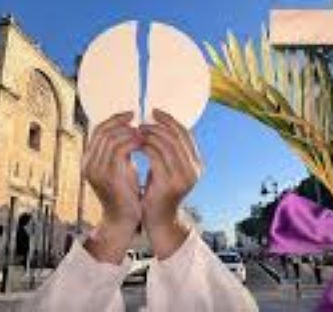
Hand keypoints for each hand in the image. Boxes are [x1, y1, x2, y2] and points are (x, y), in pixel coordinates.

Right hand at [82, 112, 141, 263]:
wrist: (123, 220)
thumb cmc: (126, 194)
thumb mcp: (120, 168)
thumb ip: (120, 151)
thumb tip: (131, 129)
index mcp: (89, 160)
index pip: (98, 130)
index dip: (114, 119)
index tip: (131, 114)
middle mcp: (88, 163)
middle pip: (102, 131)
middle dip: (122, 123)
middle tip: (139, 121)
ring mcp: (96, 170)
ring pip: (110, 139)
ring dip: (129, 133)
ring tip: (143, 133)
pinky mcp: (108, 176)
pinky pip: (119, 151)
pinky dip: (132, 143)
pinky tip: (143, 144)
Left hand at [140, 109, 202, 258]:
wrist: (158, 220)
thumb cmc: (159, 192)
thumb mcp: (167, 168)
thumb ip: (168, 150)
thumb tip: (160, 124)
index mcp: (196, 163)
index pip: (185, 133)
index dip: (169, 120)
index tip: (154, 112)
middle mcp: (194, 169)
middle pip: (176, 136)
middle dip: (157, 125)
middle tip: (142, 122)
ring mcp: (184, 176)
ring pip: (166, 143)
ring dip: (149, 135)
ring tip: (137, 132)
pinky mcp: (169, 182)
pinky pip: (155, 156)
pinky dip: (145, 147)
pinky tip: (135, 145)